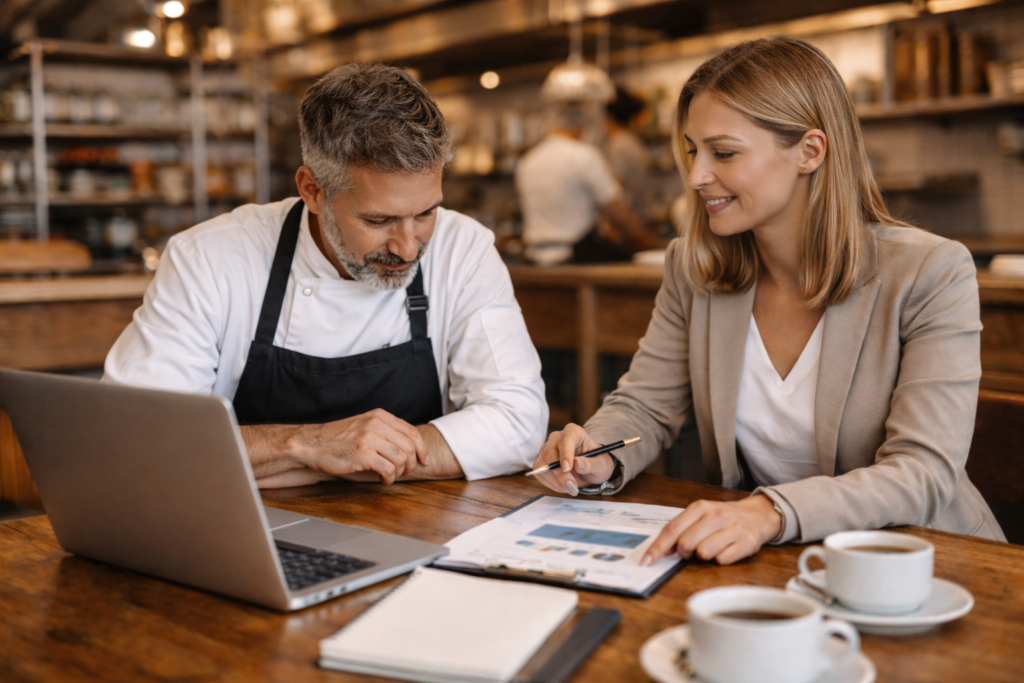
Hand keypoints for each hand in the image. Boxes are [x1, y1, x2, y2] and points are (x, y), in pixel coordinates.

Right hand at [299, 409, 428, 484]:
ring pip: (401, 458)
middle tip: (406, 472)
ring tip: (391, 476)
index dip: (422, 448)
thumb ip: (384, 432)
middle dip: (412, 463)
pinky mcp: (362, 453)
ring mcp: (369, 438)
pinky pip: (388, 468)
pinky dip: (389, 477)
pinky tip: (383, 479)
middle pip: (409, 446)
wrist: (311, 444)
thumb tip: (408, 447)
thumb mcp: (364, 426)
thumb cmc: (337, 439)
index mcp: (379, 416)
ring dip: (400, 472)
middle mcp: (376, 424)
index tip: (424, 460)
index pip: (411, 431)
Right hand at [531, 424, 616, 495]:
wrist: (591, 468)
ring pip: (542, 465)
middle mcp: (556, 438)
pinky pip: (539, 474)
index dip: (565, 454)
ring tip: (571, 488)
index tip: (568, 468)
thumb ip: (590, 464)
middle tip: (572, 487)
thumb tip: (577, 464)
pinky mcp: (541, 462)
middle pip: (550, 453)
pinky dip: (551, 483)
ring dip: (555, 481)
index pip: (565, 439)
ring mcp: (546, 449)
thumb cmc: (596, 462)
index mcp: (573, 432)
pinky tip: (563, 486)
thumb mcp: (601, 464)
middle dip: (560, 474)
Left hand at [641, 495, 781, 565]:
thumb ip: (682, 529)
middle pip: (686, 543)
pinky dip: (720, 559)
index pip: (672, 530)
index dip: (657, 548)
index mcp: (700, 507)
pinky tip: (726, 550)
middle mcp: (716, 515)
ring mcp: (733, 528)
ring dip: (703, 556)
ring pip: (704, 553)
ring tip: (712, 547)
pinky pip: (722, 560)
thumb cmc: (723, 518)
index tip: (646, 561)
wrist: (758, 515)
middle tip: (692, 550)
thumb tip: (663, 550)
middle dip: (684, 552)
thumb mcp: (702, 515)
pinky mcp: (747, 542)